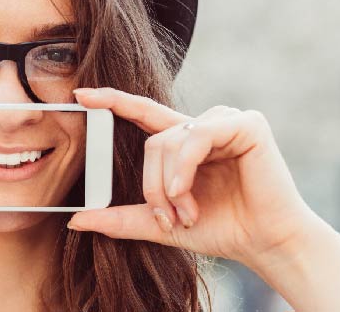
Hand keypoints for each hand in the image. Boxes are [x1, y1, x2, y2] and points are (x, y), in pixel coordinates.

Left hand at [67, 87, 327, 269]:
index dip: (113, 100)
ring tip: (186, 213)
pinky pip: (197, 136)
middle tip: (169, 218)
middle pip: (153, 142)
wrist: (263, 244)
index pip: (143, 113)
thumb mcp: (159, 224)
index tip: (80, 95)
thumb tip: (75, 220)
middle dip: (153, 186)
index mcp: (184, 142)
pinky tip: (186, 192)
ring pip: (170, 141)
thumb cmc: (218, 229)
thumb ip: (120, 218)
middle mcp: (203, 126)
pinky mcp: (247, 124)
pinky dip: (185, 167)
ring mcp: (226, 121)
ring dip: (170, 184)